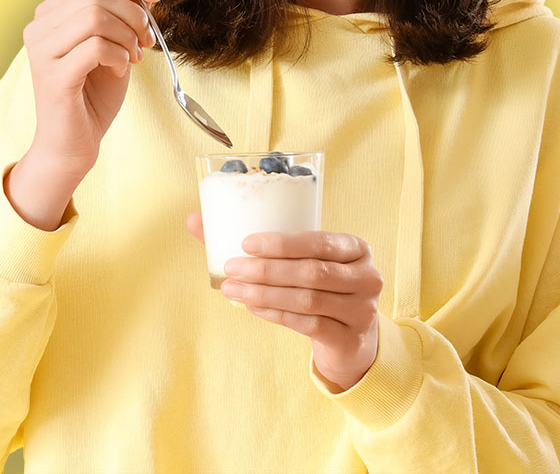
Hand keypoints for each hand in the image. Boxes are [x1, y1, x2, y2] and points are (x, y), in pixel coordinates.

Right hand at [8, 0, 161, 228]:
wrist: (73, 144)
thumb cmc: (94, 93)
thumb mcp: (119, 41)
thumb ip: (129, 5)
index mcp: (51, 13)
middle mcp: (39, 27)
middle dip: (133, 11)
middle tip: (146, 38)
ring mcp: (42, 51)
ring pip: (94, 16)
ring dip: (127, 35)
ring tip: (134, 56)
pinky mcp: (53, 77)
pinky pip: (95, 47)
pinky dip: (119, 56)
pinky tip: (122, 69)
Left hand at [185, 213, 382, 391]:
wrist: (350, 339)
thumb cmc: (318, 287)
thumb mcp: (301, 261)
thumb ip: (256, 242)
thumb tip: (193, 220)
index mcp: (356, 248)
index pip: (319, 241)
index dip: (282, 242)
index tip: (245, 242)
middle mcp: (366, 276)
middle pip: (311, 271)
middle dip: (266, 269)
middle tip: (231, 268)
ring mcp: (362, 310)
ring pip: (307, 299)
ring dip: (264, 293)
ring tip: (232, 290)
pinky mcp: (350, 338)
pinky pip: (308, 325)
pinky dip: (276, 314)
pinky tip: (252, 308)